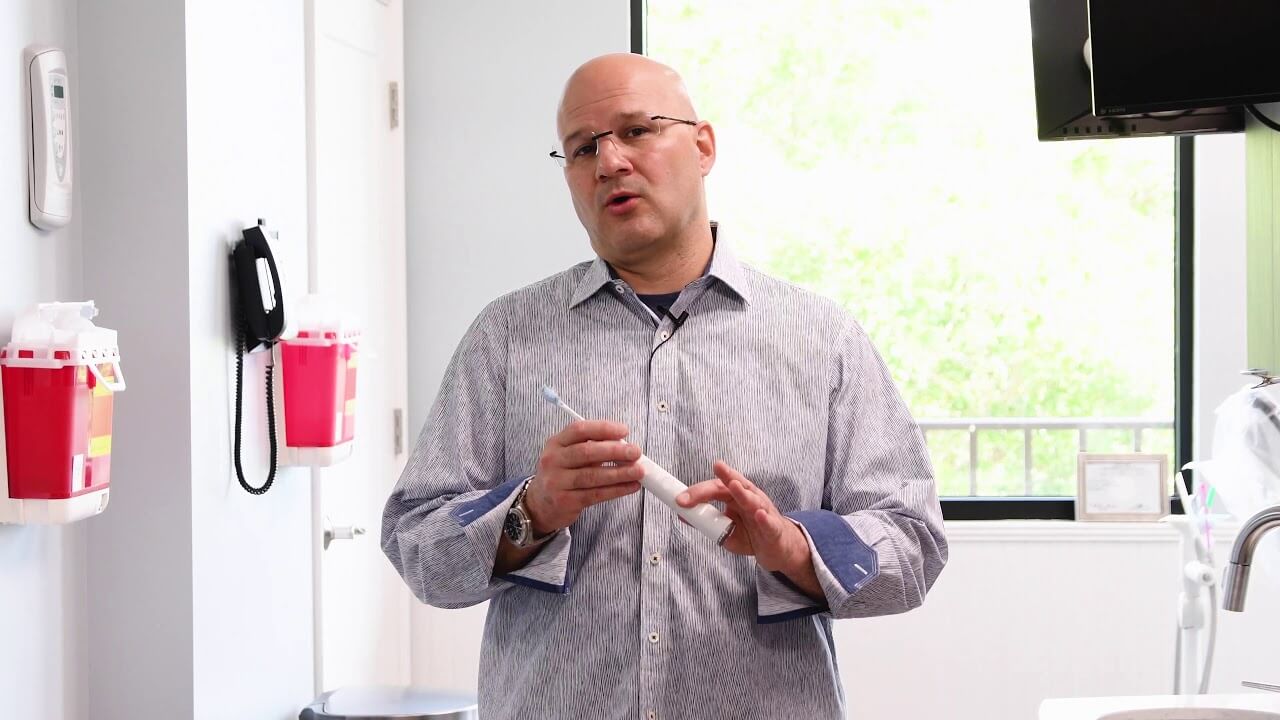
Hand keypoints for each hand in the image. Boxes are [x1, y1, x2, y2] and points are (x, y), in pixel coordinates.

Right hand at [522, 420, 643, 534]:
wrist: (540, 504)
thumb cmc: (562, 475)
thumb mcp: (568, 455)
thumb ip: (592, 448)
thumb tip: (626, 446)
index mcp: (556, 443)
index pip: (579, 430)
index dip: (603, 429)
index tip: (624, 431)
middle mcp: (553, 460)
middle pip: (586, 452)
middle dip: (615, 451)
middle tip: (636, 452)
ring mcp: (557, 482)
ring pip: (592, 476)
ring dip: (619, 473)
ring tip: (638, 471)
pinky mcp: (565, 501)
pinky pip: (595, 495)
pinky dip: (616, 490)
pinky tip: (630, 486)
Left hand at [676, 461, 810, 575]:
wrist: (778, 549)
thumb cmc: (752, 534)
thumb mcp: (725, 529)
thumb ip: (706, 522)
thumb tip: (682, 515)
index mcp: (736, 496)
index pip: (715, 488)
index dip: (697, 492)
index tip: (679, 499)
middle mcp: (750, 498)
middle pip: (730, 488)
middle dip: (711, 488)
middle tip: (692, 495)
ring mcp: (763, 511)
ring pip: (752, 499)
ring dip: (742, 492)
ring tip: (732, 485)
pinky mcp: (774, 528)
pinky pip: (769, 523)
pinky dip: (764, 518)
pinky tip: (759, 515)